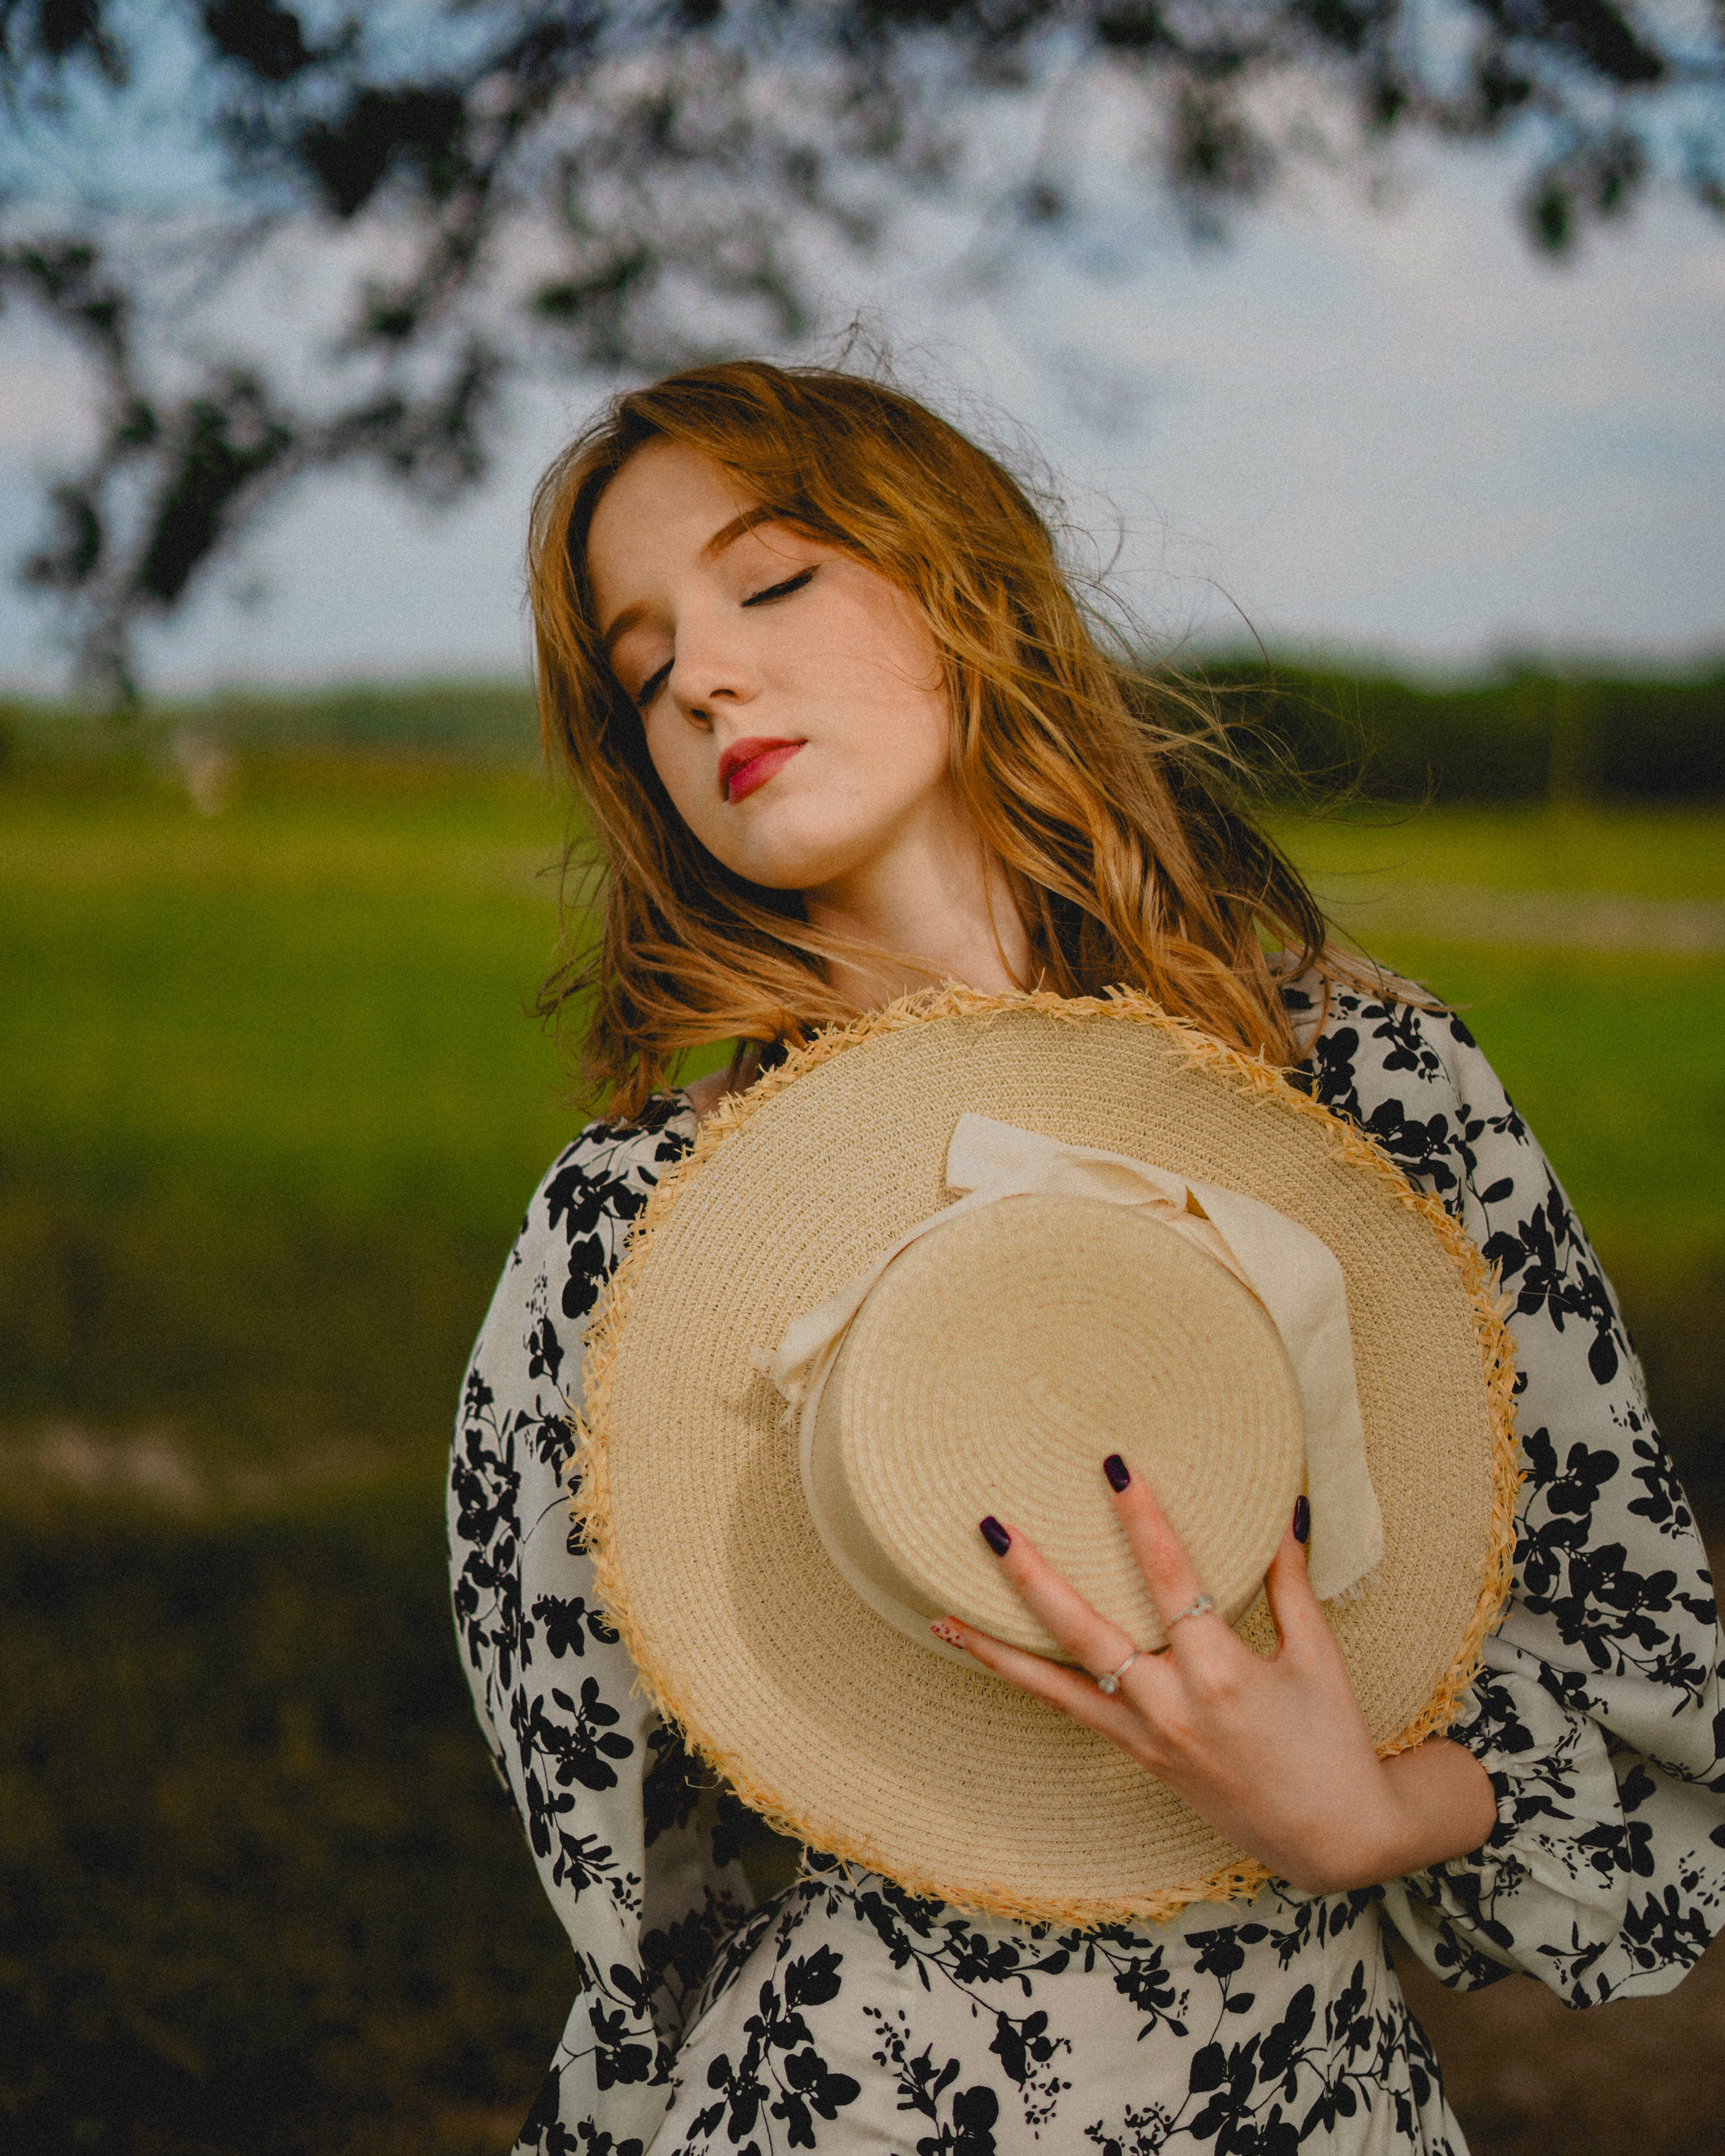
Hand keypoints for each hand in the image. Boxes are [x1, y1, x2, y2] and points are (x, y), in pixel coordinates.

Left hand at [935, 1461, 1496, 1896]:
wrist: (1333, 1839)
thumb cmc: (1332, 1741)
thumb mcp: (1318, 1657)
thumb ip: (1291, 1582)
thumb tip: (1288, 1506)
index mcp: (1221, 1673)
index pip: (1168, 1578)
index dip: (1141, 1520)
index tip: (1113, 1466)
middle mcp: (1171, 1706)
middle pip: (1084, 1634)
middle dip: (1032, 1580)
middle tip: (991, 1527)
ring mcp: (1147, 1737)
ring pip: (1054, 1688)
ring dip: (995, 1650)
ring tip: (940, 1619)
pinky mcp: (1138, 1757)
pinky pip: (1071, 1713)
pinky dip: (1027, 1685)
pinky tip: (986, 1660)